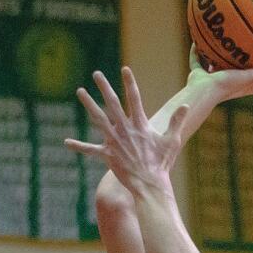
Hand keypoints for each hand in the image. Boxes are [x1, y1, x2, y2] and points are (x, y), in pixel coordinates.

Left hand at [65, 67, 183, 193]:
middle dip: (104, 87)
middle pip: (112, 103)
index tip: (125, 69)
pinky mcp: (107, 155)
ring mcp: (114, 141)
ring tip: (80, 91)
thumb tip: (186, 105)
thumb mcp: (172, 141)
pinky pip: (90, 150)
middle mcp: (124, 129)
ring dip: (88, 104)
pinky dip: (79, 146)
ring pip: (98, 119)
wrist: (149, 183)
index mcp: (140, 124)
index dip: (130, 82)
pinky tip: (66, 142)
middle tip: (97, 73)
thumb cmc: (161, 163)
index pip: (135, 98)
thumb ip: (176, 122)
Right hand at [186, 45, 252, 102]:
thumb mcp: (251, 76)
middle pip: (238, 77)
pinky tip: (196, 40)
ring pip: (216, 68)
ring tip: (221, 48)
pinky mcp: (198, 75)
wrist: (203, 91)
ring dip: (217, 60)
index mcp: (241, 87)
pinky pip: (197, 61)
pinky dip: (196, 52)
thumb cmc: (228, 86)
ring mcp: (212, 80)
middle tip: (251, 61)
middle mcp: (227, 84)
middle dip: (244, 71)